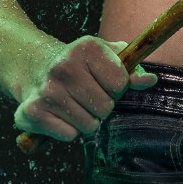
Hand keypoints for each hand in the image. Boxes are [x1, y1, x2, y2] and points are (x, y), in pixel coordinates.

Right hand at [13, 36, 157, 141]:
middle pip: (106, 108)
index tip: (104, 81)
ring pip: (89, 125)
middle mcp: (64, 66)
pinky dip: (68, 130)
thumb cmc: (81, 63)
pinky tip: (59, 112)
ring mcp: (46, 90)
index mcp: (87, 47)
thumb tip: (151, 81)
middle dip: (102, 105)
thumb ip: (131, 68)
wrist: (36, 66)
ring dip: (86, 119)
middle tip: (87, 94)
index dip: (117, 87)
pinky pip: (69, 135)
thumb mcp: (107, 55)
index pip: (121, 84)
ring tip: (73, 102)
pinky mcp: (31, 112)